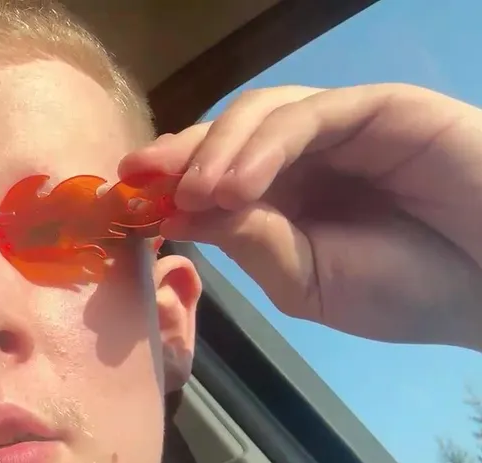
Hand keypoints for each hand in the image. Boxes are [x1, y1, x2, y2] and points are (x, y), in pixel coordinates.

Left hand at [121, 84, 481, 350]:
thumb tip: (172, 215)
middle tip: (135, 180)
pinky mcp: (375, 109)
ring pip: (255, 115)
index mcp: (280, 199)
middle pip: (220, 137)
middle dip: (173, 157)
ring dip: (213, 152)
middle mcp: (301, 157)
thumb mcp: (303, 279)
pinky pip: (306, 115)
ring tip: (194, 194)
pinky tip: (234, 182)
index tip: (117, 201)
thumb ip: (243, 241)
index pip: (208, 176)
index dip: (162, 183)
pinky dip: (262, 145)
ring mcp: (337, 128)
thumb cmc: (408, 289)